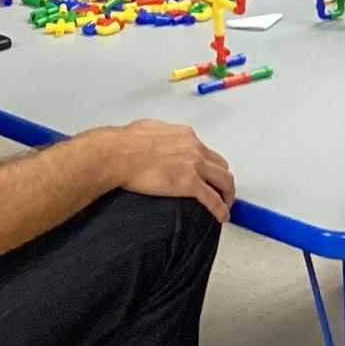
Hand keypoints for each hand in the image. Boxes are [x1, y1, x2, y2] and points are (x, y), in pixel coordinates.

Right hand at [94, 120, 235, 222]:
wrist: (118, 155)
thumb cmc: (125, 143)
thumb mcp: (147, 129)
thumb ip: (159, 136)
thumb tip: (156, 140)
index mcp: (184, 135)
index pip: (206, 150)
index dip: (209, 164)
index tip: (208, 172)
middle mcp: (194, 148)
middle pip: (220, 165)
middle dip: (222, 178)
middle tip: (220, 189)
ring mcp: (195, 166)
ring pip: (224, 181)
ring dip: (227, 194)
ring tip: (225, 204)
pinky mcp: (190, 184)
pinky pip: (213, 199)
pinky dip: (220, 209)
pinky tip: (221, 216)